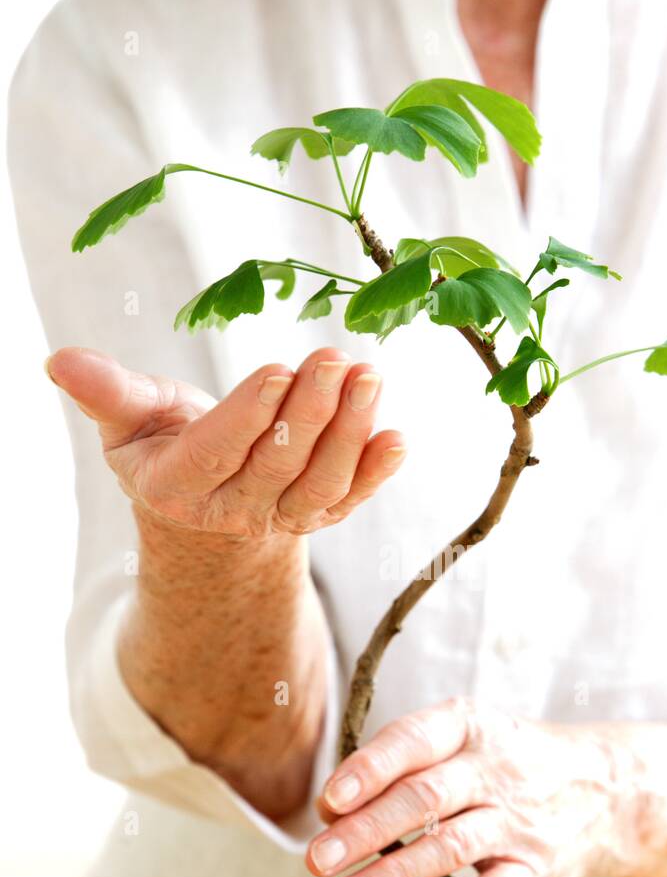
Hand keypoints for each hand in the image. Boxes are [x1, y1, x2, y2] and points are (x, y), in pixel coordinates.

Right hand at [45, 345, 405, 537]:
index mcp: (179, 486)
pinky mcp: (317, 515)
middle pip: (279, 465)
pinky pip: (349, 499)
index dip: (251, 415)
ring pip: (321, 483)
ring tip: (369, 378)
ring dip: (351, 433)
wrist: (204, 504)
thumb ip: (108, 392)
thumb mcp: (131, 420)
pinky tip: (398, 439)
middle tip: (337, 359)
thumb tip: (59, 361)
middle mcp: (233, 510)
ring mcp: (281, 517)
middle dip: (311, 412)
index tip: (282, 370)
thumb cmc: (164, 443)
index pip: (219, 452)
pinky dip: (376, 474)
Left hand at [306, 698, 623, 876]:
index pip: (413, 741)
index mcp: (467, 727)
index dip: (370, 771)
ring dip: (394, 875)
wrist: (604, 788)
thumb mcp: (461, 741)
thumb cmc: (505, 762)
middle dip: (367, 830)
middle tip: (317, 859)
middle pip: (425, 798)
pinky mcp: (534, 867)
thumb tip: (329, 811)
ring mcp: (516, 820)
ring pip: (451, 847)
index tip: (329, 802)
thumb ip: (398, 770)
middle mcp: (492, 770)